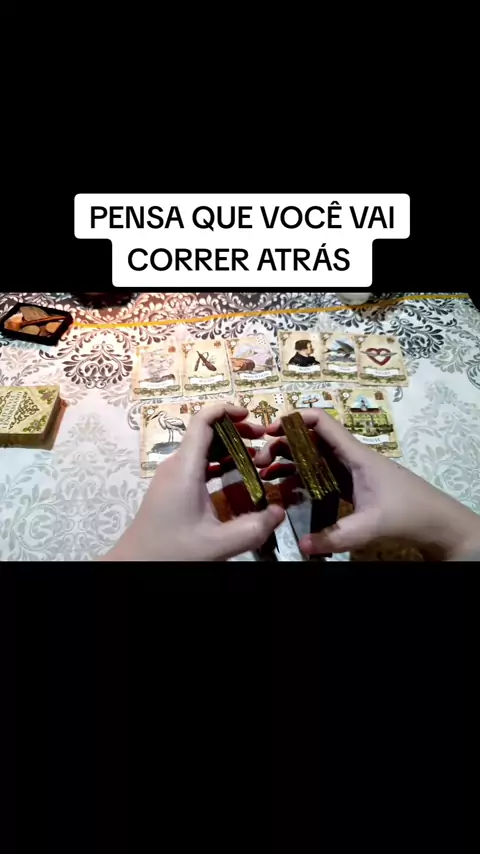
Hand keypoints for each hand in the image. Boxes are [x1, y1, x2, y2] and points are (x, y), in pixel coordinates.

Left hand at [103, 404, 284, 561]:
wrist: (134, 565)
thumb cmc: (170, 552)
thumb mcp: (217, 544)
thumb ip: (252, 528)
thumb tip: (280, 512)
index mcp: (185, 468)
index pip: (202, 420)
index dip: (226, 410)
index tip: (251, 415)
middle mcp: (176, 465)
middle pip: (206, 432)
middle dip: (236, 430)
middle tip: (263, 441)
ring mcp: (172, 476)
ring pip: (202, 448)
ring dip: (229, 448)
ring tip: (257, 458)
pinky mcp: (172, 488)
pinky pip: (198, 465)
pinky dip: (219, 463)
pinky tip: (238, 477)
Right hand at [255, 409, 479, 558]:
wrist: (437, 522)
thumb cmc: (408, 513)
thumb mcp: (370, 526)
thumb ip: (336, 536)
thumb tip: (302, 545)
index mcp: (356, 455)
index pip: (321, 422)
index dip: (293, 419)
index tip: (268, 431)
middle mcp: (351, 458)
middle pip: (311, 440)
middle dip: (283, 444)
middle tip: (259, 461)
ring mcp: (352, 472)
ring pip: (314, 457)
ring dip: (290, 461)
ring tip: (266, 473)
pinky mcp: (353, 487)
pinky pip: (321, 475)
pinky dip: (302, 477)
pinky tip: (288, 490)